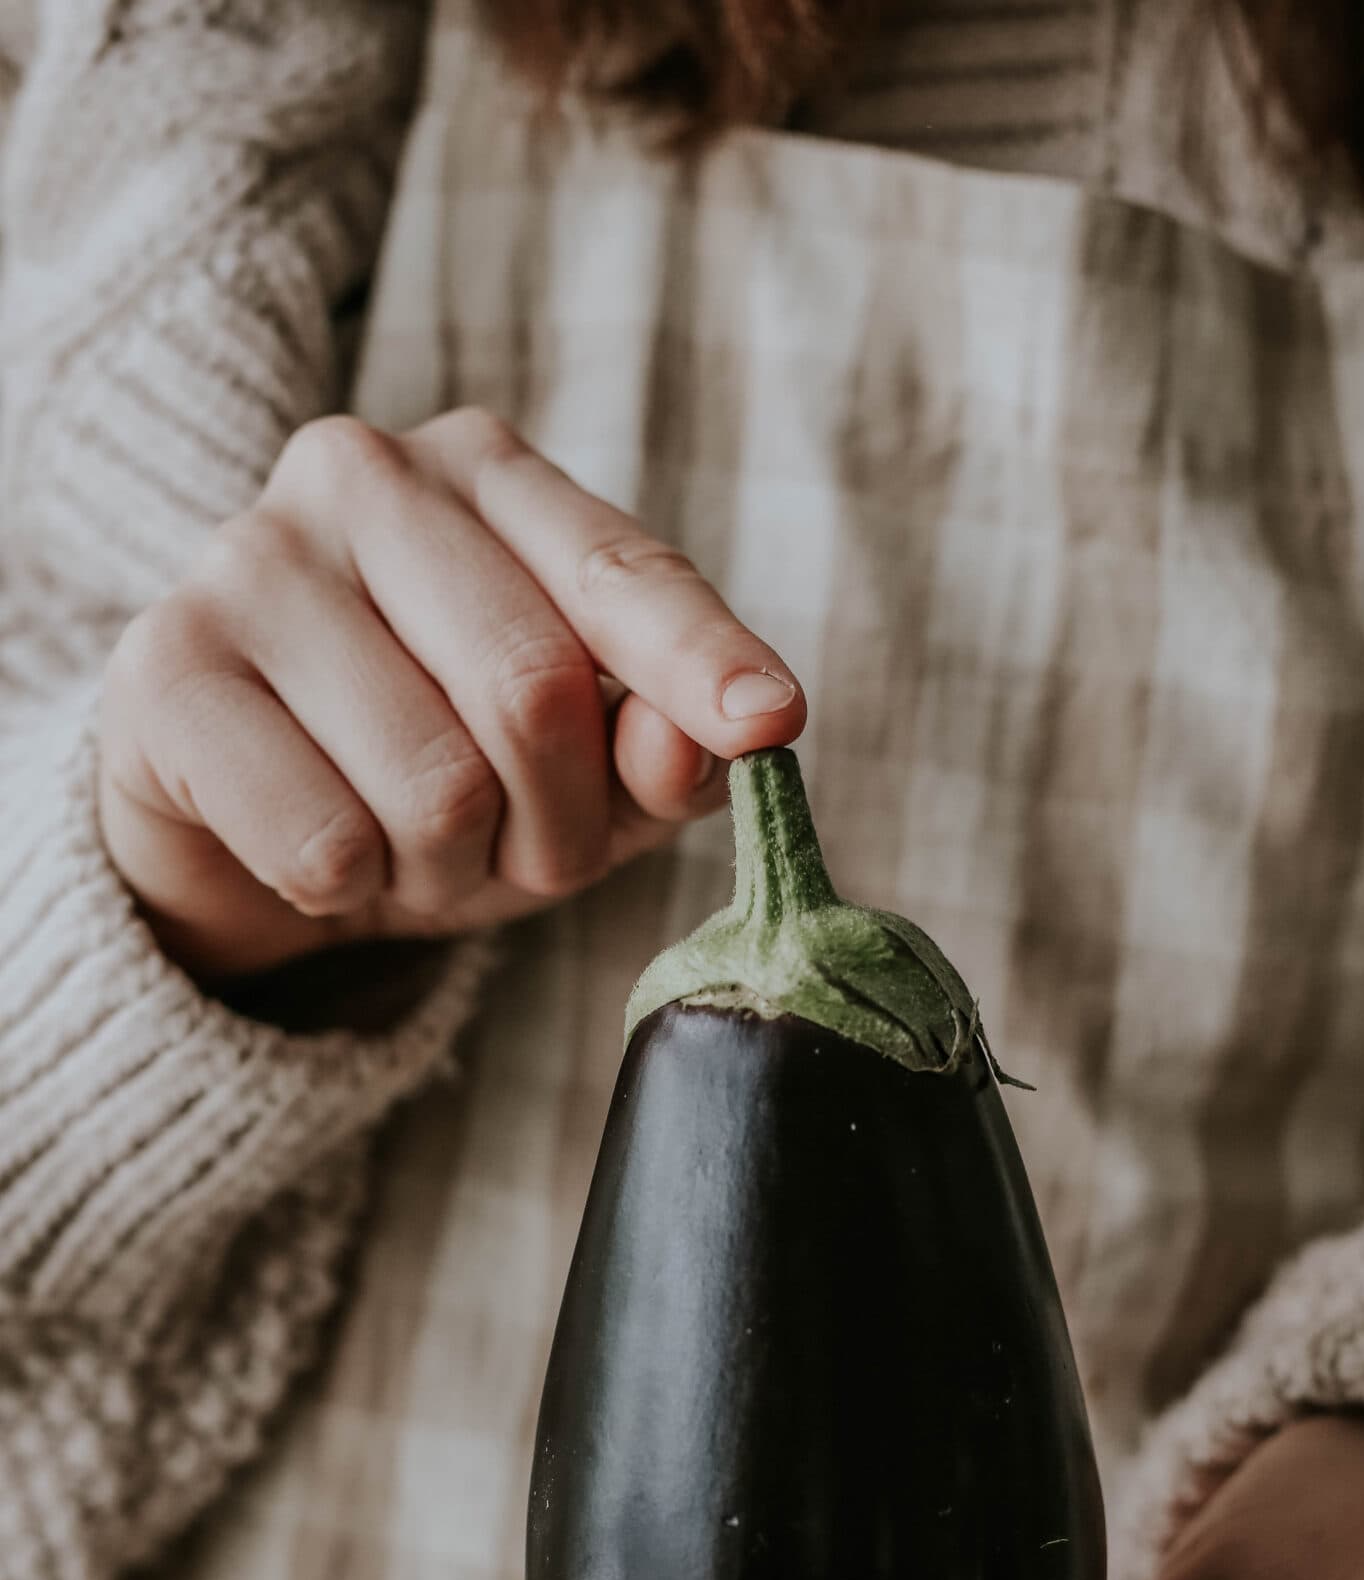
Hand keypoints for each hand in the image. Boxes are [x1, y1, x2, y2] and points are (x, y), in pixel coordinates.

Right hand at [97, 406, 804, 981]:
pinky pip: (325, 841)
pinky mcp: (163, 669)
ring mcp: (248, 559)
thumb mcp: (578, 775)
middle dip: (553, 827)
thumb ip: (663, 753)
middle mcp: (363, 477)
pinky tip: (318, 853)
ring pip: (433, 785)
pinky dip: (347, 890)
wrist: (232, 825)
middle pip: (534, 692)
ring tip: (405, 850)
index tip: (769, 723)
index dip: (700, 660)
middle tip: (517, 856)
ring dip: (445, 872)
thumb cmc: (433, 773)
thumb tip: (721, 741)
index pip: (622, 572)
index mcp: (486, 473)